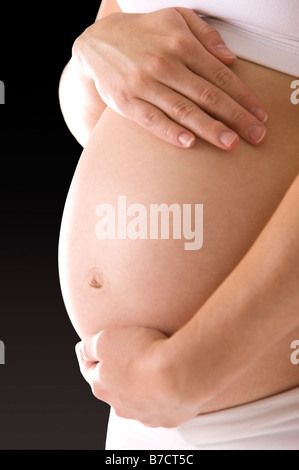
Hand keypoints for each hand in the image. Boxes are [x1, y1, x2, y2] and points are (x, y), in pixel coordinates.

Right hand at [72, 7, 267, 149]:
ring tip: (230, 143)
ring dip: (209, 129)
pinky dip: (171, 132)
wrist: (96, 43)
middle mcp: (164, 64)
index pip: (220, 76)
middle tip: (255, 136)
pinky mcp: (126, 102)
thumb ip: (205, 35)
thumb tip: (229, 59)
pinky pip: (152, 120)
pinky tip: (189, 144)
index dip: (243, 97)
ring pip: (183, 110)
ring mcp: (144, 84)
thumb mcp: (175, 19)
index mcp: (181, 44)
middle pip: (207, 96)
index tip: (259, 115)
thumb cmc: (143, 33)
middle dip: (235, 117)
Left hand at [75, 326, 194, 427]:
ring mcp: (145, 414)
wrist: (180, 371)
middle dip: (118, 371)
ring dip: (142, 384)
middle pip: (114, 386)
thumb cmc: (143, 354)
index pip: (89, 369)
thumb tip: (82, 349)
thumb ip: (90, 345)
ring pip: (138, 398)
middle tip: (129, 354)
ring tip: (153, 366)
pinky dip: (163, 393)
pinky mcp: (169, 417)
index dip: (91, 355)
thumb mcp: (106, 339)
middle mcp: (120, 405)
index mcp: (102, 386)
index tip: (94, 346)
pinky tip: (171, 378)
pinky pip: (162, 404)